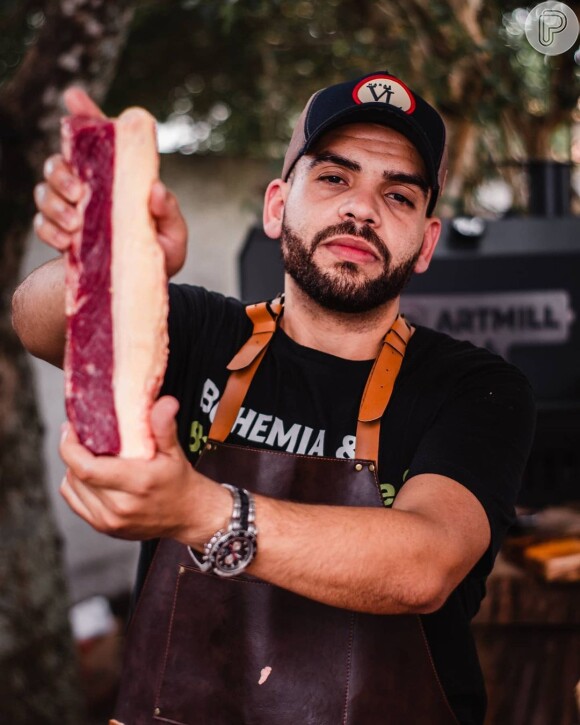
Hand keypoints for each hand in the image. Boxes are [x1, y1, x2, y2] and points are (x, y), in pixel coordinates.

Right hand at [33, 87, 187, 276]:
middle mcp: (91, 188)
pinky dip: (49, 230)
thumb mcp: (174, 238)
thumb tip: (155, 189)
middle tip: (79, 191)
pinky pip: (41, 223)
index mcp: (120, 179)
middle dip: (62, 172)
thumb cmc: (160, 256)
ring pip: (44, 189)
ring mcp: (72, 209)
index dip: (85, 114)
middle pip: (59, 161)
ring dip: (55, 203)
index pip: (100, 139)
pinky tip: (67, 242)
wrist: (138, 289)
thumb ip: (169, 214)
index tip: (74, 96)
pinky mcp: (60, 233)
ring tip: (76, 226)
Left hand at [59, 396, 229, 544]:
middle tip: (81, 436)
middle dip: (73, 452)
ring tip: (87, 455)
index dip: (70, 447)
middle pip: (76, 475)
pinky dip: (76, 486)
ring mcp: (110, 521)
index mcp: (137, 483)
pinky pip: (75, 502)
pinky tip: (89, 475)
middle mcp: (121, 506)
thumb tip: (165, 403)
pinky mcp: (105, 528)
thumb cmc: (180, 481)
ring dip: (74, 468)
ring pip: (72, 488)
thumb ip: (164, 426)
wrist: (189, 514)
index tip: (70, 429)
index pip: (86, 468)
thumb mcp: (175, 451)